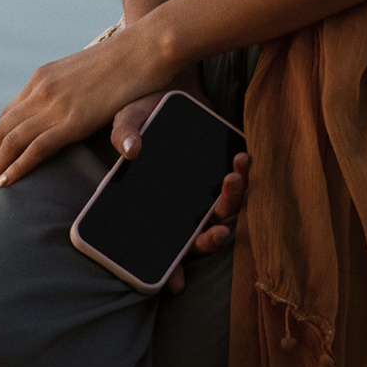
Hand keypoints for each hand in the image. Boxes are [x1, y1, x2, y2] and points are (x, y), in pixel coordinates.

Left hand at [0, 28, 165, 192]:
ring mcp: (54, 103)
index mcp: (44, 76)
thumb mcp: (89, 73)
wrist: (146, 46)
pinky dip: (15, 168)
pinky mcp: (71, 119)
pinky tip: (6, 183)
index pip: (10, 112)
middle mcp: (41, 88)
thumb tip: (73, 106)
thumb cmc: (127, 60)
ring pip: (10, 140)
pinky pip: (33, 148)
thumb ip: (74, 91)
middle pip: (2, 128)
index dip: (1, 139)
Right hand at [107, 95, 249, 290]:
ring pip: (223, 209)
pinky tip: (240, 158)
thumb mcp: (128, 118)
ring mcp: (206, 185)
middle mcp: (184, 202)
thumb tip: (130, 150)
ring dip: (231, 201)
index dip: (171, 269)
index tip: (178, 283)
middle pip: (200, 234)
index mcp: (159, 204)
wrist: (169, 83)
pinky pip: (237, 178)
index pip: (165, 246)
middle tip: (217, 228)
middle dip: (211, 238)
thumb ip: (124, 133)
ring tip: (232, 177)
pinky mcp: (222, 164)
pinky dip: (242, 174)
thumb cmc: (144, 110)